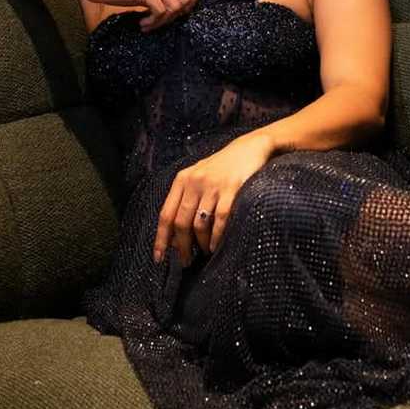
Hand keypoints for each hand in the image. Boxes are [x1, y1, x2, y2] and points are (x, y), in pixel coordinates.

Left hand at [154, 131, 273, 265]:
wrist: (250, 146)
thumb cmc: (222, 167)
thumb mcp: (199, 178)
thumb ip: (185, 201)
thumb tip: (174, 238)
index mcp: (182, 180)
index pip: (165, 215)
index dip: (161, 239)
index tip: (159, 259)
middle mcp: (194, 182)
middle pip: (181, 222)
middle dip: (182, 247)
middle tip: (186, 261)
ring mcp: (213, 185)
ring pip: (199, 223)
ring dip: (200, 244)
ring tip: (204, 253)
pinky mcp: (232, 188)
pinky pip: (220, 219)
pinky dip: (216, 236)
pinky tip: (215, 245)